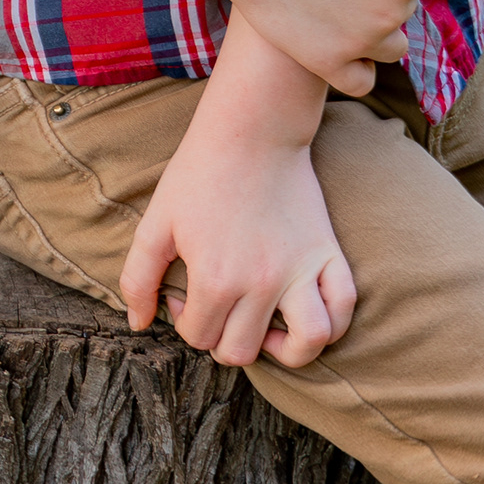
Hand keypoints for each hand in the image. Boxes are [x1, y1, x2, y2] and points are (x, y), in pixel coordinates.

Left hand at [121, 122, 355, 370]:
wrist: (249, 132)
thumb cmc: (198, 175)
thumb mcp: (155, 223)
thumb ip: (138, 278)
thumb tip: (139, 323)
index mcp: (215, 278)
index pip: (199, 337)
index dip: (184, 320)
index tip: (183, 294)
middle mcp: (261, 283)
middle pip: (242, 350)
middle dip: (222, 340)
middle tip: (216, 308)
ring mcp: (300, 271)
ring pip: (307, 344)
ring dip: (285, 350)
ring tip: (266, 328)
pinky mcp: (328, 254)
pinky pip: (345, 308)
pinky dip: (332, 324)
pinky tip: (305, 313)